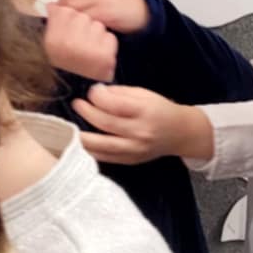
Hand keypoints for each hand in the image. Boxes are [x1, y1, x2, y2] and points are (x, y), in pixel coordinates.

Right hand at [44, 2, 117, 83]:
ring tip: (91, 49)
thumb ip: (54, 22)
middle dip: (84, 26)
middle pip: (82, 17)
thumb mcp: (54, 44)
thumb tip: (53, 4)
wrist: (83, 87)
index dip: (69, 17)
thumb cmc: (68, 62)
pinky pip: (110, 37)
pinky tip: (101, 54)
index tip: (70, 29)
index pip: (64, 11)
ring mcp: (87, 52)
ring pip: (97, 26)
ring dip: (97, 34)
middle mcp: (67, 46)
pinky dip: (108, 44)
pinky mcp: (105, 57)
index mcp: (52, 41)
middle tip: (82, 42)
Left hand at [57, 0, 149, 33]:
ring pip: (73, 8)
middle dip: (64, 9)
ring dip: (72, 18)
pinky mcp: (105, 12)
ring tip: (77, 25)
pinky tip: (87, 28)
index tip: (64, 5)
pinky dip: (83, 25)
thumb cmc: (120, 3)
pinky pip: (84, 19)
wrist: (143, 12)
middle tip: (69, 19)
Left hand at [71, 84, 213, 164]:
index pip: (115, 104)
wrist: (180, 134)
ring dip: (81, 135)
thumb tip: (95, 93)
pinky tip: (81, 141)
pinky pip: (104, 157)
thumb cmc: (160, 110)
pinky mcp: (130, 161)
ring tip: (71, 126)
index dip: (97, 96)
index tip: (91, 91)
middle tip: (77, 104)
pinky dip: (89, 150)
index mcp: (145, 111)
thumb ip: (119, 93)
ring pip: (100, 145)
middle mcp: (140, 132)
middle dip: (86, 112)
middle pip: (105, 123)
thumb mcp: (144, 94)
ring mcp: (134, 150)